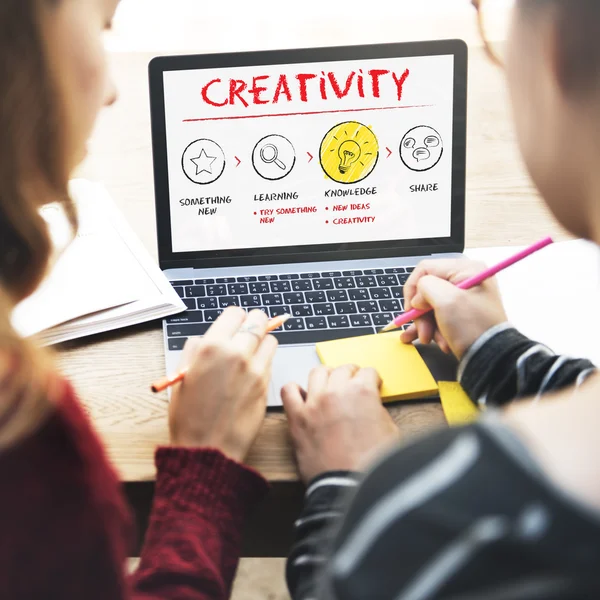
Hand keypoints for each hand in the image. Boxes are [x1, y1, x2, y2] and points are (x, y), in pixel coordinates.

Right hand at [169, 307, 277, 461]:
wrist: (208, 449)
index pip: (235, 313)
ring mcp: (255, 369)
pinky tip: (252, 372)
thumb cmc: (189, 417)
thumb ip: (194, 351)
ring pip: (270, 339)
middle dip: (254, 323)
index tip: (233, 324)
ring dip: (262, 341)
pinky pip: (271, 361)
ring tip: (250, 353)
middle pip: (258, 320)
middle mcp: (237, 353)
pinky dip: (265, 361)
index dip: (234, 318)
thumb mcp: (181, 377)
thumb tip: (204, 339)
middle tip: (247, 332)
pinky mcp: (267, 384)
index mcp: (211, 347)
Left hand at [281, 365, 398, 482]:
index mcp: (362, 392)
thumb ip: (378, 410)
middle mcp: (336, 392)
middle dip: (351, 374)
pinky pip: (288, 391)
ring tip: (329, 385)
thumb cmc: (372, 465)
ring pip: (317, 373)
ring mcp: (314, 403)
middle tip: (352, 383)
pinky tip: (302, 396)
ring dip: (326, 376)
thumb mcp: (391, 431)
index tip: (371, 384)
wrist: (350, 487)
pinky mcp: (297, 418)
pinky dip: (294, 390)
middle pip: (343, 369)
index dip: (371, 379)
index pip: (367, 372)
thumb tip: (371, 406)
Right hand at [400, 258, 507, 358]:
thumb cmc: (473, 327)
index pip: (425, 269)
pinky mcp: (462, 314)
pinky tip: (430, 340)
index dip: (413, 289)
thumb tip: (418, 298)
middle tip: (423, 331)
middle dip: (421, 313)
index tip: (410, 310)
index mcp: (466, 269)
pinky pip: (439, 316)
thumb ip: (425, 288)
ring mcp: (464, 298)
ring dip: (426, 324)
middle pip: (427, 289)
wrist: (492, 358)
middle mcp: (466, 280)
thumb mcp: (446, 301)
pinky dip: (433, 329)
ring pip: (431, 306)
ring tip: (430, 339)